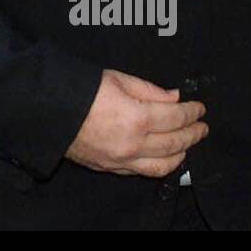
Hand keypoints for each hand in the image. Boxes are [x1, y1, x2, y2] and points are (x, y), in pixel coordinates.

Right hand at [64, 68, 207, 177]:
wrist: (48, 111)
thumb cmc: (79, 90)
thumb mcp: (116, 79)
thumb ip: (149, 90)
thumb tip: (174, 97)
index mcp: (137, 117)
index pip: (176, 118)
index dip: (192, 112)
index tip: (199, 108)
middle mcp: (133, 144)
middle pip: (175, 143)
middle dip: (193, 134)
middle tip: (202, 126)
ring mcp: (122, 160)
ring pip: (163, 165)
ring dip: (181, 154)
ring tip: (187, 144)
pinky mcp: (111, 168)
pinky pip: (143, 172)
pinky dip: (159, 165)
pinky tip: (163, 156)